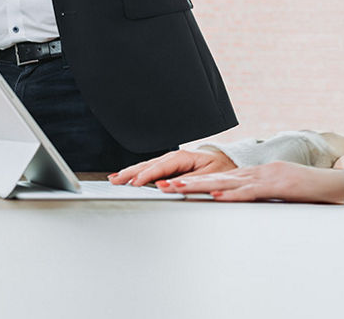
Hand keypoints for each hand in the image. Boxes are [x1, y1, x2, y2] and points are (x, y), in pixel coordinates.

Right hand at [109, 148, 236, 185]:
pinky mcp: (169, 168)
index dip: (146, 175)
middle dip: (130, 173)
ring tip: (115, 179)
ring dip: (130, 173)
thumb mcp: (210, 178)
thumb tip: (167, 186)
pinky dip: (137, 173)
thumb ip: (188, 182)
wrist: (228, 165)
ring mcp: (170, 162)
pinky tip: (127, 177)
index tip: (134, 183)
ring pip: (146, 167)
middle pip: (148, 165)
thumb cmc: (222, 170)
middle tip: (116, 181)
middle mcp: (174, 157)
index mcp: (184, 157)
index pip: (160, 167)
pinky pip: (150, 170)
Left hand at [156, 161, 343, 203]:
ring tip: (177, 189)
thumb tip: (227, 199)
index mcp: (246, 176)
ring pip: (224, 183)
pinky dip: (232, 194)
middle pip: (210, 178)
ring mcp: (260, 178)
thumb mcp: (268, 191)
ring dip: (199, 186)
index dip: (188, 182)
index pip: (211, 179)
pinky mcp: (274, 186)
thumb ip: (248, 194)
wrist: (327, 182)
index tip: (167, 185)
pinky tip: (217, 196)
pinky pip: (249, 191)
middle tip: (161, 186)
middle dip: (184, 183)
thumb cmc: (299, 189)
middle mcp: (248, 174)